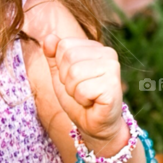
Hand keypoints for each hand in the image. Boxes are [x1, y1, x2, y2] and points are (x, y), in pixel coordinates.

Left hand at [42, 33, 125, 150]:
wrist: (95, 125)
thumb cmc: (80, 99)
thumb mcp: (61, 75)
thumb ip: (53, 56)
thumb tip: (48, 37)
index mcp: (95, 47)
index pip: (63, 45)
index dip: (61, 67)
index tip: (74, 80)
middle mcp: (107, 53)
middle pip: (68, 57)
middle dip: (66, 80)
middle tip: (80, 91)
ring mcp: (112, 69)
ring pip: (74, 73)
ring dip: (73, 91)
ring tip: (86, 97)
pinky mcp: (113, 86)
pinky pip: (82, 90)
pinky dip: (82, 100)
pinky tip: (92, 103)